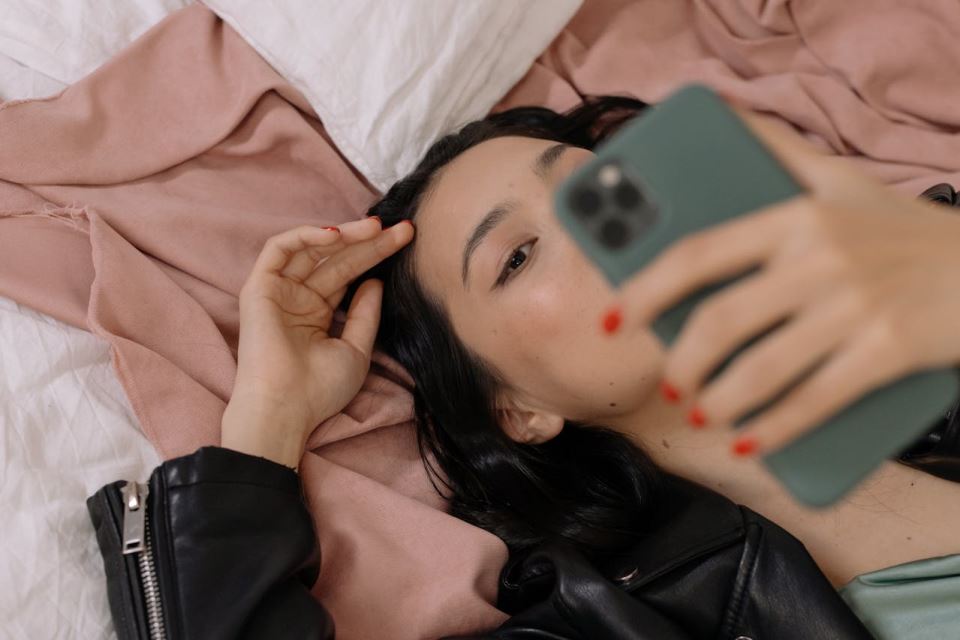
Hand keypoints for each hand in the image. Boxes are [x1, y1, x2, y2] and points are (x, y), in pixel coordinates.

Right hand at [222, 217, 413, 466]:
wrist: (287, 409)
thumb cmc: (320, 389)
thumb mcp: (357, 349)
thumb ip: (365, 314)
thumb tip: (375, 281)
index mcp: (318, 315)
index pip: (350, 275)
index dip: (377, 255)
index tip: (408, 240)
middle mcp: (298, 299)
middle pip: (337, 260)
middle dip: (370, 242)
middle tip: (402, 229)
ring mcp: (279, 292)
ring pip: (313, 249)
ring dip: (345, 235)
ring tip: (376, 228)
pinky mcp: (259, 288)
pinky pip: (279, 249)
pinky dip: (305, 236)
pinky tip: (336, 235)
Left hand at [609, 112, 959, 457]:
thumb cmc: (901, 228)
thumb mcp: (840, 177)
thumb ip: (774, 147)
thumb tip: (715, 112)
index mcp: (794, 215)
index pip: (697, 254)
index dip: (644, 291)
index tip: (612, 320)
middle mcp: (819, 258)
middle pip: (721, 320)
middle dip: (682, 363)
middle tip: (670, 384)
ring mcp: (855, 306)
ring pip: (762, 369)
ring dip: (718, 402)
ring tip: (702, 413)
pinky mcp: (889, 351)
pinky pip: (814, 400)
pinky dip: (774, 429)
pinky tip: (748, 443)